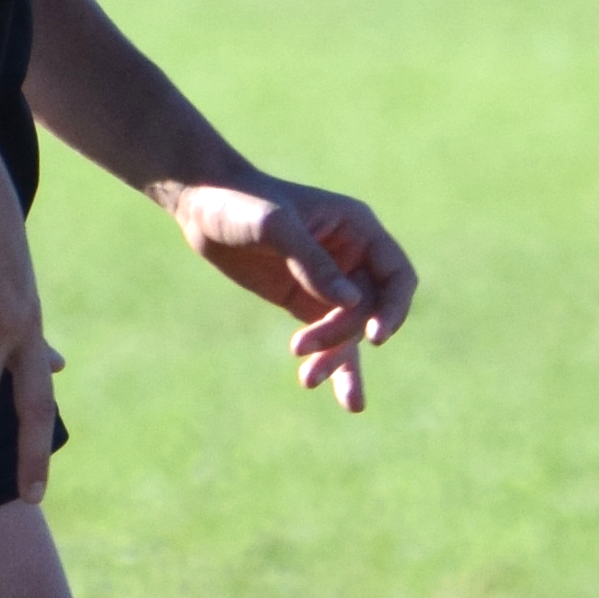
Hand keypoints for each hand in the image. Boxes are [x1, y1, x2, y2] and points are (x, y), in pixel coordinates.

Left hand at [168, 174, 417, 412]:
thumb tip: (352, 302)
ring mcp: (330, 283)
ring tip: (307, 380)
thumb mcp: (275, 226)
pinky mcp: (304, 302)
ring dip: (332, 358)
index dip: (393, 308)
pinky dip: (332, 364)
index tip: (373, 337)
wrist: (202, 207)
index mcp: (357, 229)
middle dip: (340, 334)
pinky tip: (335, 394)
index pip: (396, 276)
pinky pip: (329, 337)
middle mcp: (352, 257)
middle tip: (300, 347)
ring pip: (349, 330)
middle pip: (369, 310)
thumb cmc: (240, 203)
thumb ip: (312, 262)